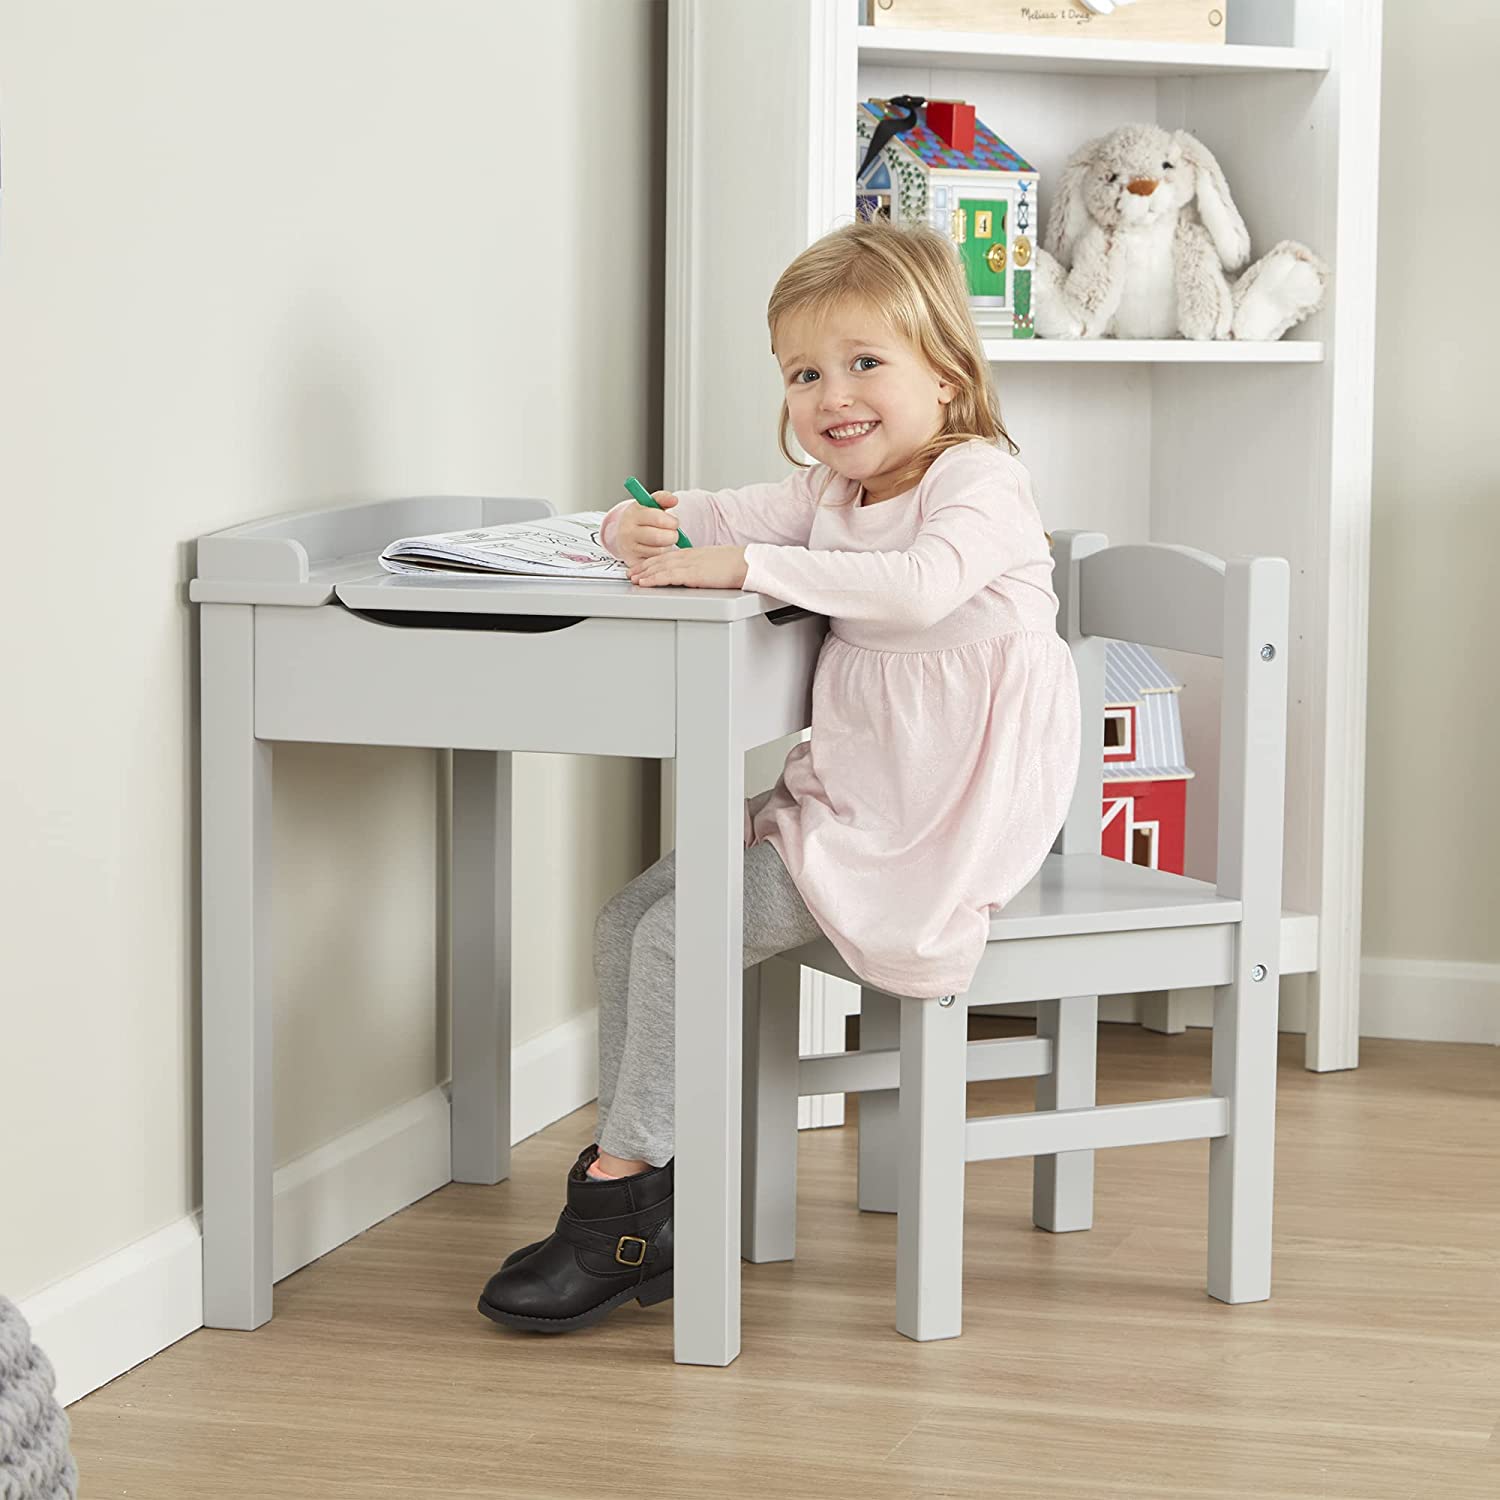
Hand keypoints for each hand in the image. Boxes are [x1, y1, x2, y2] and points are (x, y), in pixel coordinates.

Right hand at [616, 489, 683, 565]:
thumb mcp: (649, 505)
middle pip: (659, 538)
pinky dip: (661, 557)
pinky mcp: (633, 563)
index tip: (674, 522)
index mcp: (633, 514)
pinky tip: (658, 550)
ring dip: (667, 547)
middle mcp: (628, 532)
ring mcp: (629, 549)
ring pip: (659, 551)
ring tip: (663, 541)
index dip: (671, 521)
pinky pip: (655, 562)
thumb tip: (674, 499)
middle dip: (672, 536)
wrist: (624, 534)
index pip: (658, 518)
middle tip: (673, 534)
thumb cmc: (641, 519)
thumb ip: (662, 499)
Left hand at [630, 544, 748, 590]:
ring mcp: (689, 565)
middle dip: (644, 567)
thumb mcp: (715, 563)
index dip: (653, 562)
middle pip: (660, 561)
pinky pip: (667, 576)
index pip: (668, 557)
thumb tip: (699, 575)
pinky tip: (645, 582)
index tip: (643, 567)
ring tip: (633, 578)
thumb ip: (703, 568)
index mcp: (694, 554)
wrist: (746, 563)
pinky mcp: (691, 574)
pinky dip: (653, 579)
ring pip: (660, 568)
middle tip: (631, 573)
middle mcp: (688, 557)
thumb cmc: (737, 565)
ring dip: (644, 573)